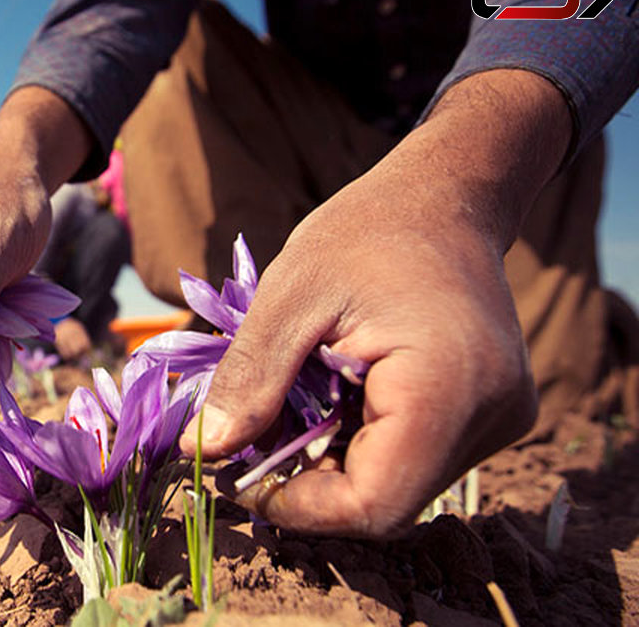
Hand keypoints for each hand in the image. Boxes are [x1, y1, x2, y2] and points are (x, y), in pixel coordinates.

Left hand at [184, 69, 571, 537]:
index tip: (238, 475)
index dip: (298, 507)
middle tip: (251, 438)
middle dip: (308, 483)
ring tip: (297, 400)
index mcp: (448, 388)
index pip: (373, 504)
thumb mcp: (290, 297)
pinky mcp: (492, 415)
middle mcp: (492, 417)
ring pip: (398, 484)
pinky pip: (415, 458)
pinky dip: (361, 442)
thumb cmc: (366, 232)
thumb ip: (249, 380)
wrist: (444, 197)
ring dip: (332, 461)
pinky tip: (336, 393)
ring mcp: (500, 419)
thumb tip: (204, 451)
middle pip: (385, 501)